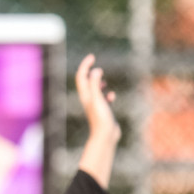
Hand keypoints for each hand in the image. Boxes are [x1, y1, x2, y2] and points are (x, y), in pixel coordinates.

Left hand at [74, 54, 119, 187]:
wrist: (105, 136)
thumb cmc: (100, 118)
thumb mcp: (97, 99)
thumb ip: (95, 84)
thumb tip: (95, 70)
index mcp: (85, 95)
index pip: (81, 77)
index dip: (85, 65)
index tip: (92, 56)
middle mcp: (89, 100)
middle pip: (85, 82)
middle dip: (89, 71)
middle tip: (94, 62)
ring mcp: (96, 106)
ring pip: (94, 91)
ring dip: (97, 83)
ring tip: (102, 80)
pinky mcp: (103, 112)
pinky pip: (103, 100)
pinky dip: (107, 95)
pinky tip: (112, 96)